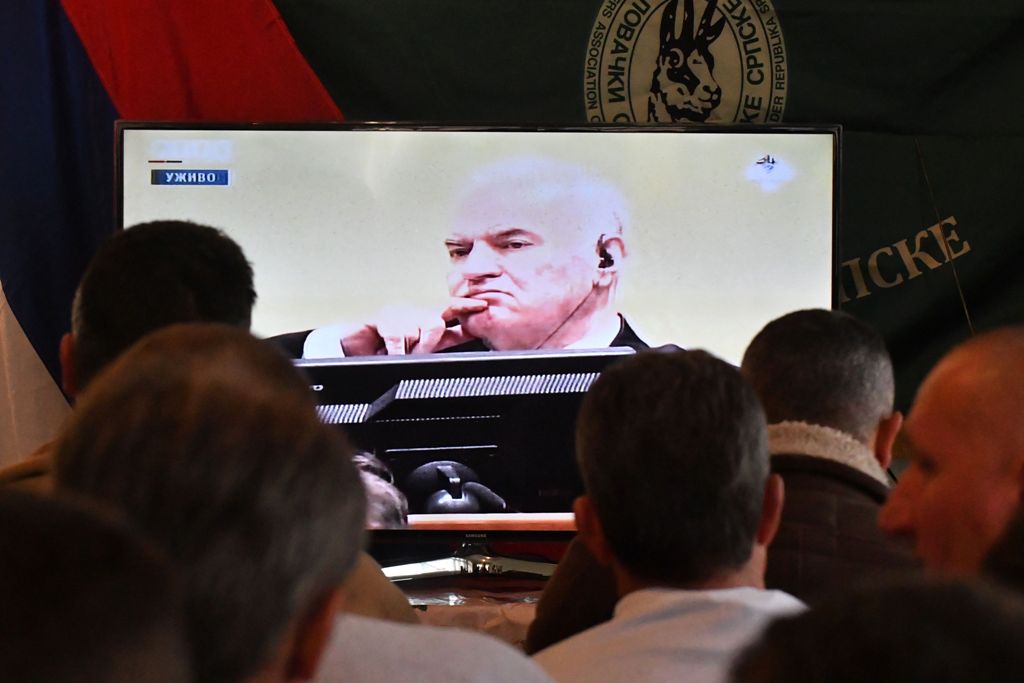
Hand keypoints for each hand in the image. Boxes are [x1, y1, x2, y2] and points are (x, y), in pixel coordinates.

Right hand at [340, 298, 487, 354]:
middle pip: (437, 324)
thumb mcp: (418, 346)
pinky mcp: (381, 320)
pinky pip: (398, 338)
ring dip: (413, 348)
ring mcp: (398, 315)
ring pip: (421, 330)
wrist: (352, 347)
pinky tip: (388, 350)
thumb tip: (467, 333)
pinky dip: (396, 350)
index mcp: (425, 318)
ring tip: (400, 352)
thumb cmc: (384, 346)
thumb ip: (443, 341)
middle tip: (417, 351)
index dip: (467, 307)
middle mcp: (415, 314)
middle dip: (430, 342)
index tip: (483, 305)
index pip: (451, 309)